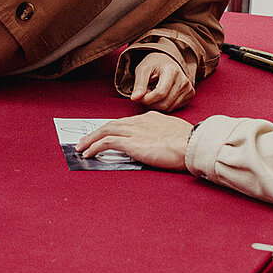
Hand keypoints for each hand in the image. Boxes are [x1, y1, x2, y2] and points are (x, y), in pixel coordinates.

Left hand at [76, 111, 192, 168]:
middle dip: (96, 133)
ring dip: (90, 140)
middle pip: (111, 124)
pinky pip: (107, 142)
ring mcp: (134, 131)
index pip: (125, 123)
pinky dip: (94, 146)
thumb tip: (158, 145)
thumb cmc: (189, 143)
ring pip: (105, 131)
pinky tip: (88, 153)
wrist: (192, 144)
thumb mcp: (174, 134)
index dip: (112, 129)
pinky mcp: (131, 142)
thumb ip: (162, 137)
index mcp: (149, 118)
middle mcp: (139, 121)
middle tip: (85, 140)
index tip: (105, 135)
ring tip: (81, 148)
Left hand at [128, 52, 192, 109]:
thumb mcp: (143, 69)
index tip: (138, 97)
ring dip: (156, 104)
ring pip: (168, 108)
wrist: (167, 61)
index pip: (160, 93)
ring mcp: (189, 88)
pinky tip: (160, 96)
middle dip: (150, 103)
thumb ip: (139, 84)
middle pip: (164, 103)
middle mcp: (183, 80)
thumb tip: (134, 98)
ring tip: (151, 93)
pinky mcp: (190, 95)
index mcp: (172, 71)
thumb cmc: (154, 64)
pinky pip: (173, 108)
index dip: (147, 99)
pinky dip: (163, 105)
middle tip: (143, 95)